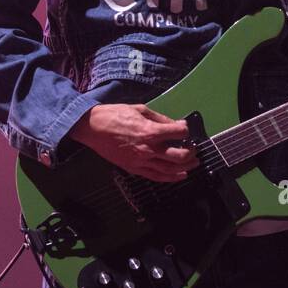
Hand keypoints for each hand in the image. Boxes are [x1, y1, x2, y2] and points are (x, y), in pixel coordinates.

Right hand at [69, 104, 197, 181]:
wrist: (93, 128)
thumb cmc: (115, 115)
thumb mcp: (140, 109)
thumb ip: (161, 118)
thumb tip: (177, 124)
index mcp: (150, 131)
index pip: (178, 133)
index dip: (185, 130)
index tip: (185, 129)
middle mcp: (148, 149)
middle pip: (178, 156)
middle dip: (190, 153)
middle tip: (194, 149)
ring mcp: (141, 161)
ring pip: (169, 169)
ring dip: (184, 167)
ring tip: (193, 164)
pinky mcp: (134, 169)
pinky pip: (155, 176)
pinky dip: (169, 178)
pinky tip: (179, 176)